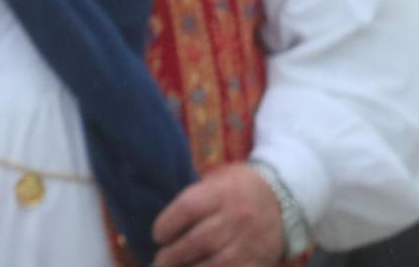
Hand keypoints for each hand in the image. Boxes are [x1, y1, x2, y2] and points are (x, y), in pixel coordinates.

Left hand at [153, 162, 286, 266]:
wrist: (282, 198)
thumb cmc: (237, 187)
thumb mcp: (215, 180)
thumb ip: (193, 199)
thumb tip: (166, 227)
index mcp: (222, 193)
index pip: (188, 209)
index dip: (167, 225)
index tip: (158, 236)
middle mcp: (237, 217)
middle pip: (199, 240)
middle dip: (174, 255)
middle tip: (160, 260)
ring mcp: (251, 241)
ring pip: (217, 263)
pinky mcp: (260, 260)